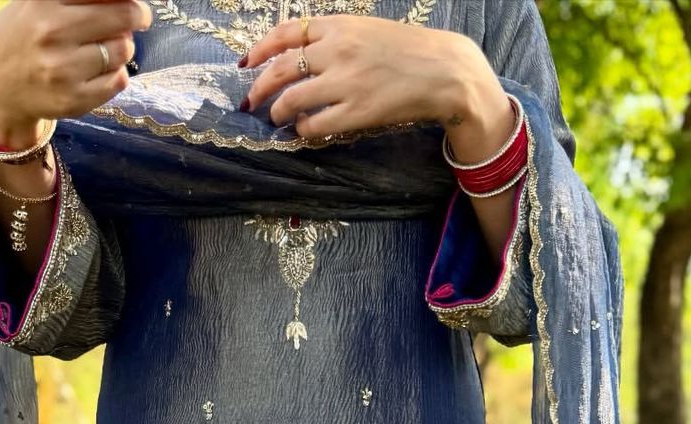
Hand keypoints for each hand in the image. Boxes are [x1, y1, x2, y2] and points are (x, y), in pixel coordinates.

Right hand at [0, 0, 152, 148]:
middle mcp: (53, 34)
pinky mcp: (73, 99)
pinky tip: (101, 71)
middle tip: (139, 18)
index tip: (136, 3)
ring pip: (122, 50)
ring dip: (123, 47)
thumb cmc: (23, 37)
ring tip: (106, 48)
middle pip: (122, 17)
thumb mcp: (38, 3)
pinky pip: (118, 81)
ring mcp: (64, 69)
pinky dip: (117, 73)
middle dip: (137, 15)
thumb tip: (124, 0)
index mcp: (43, 3)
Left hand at [242, 16, 511, 154]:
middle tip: (251, 103)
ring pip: (292, 99)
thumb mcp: (367, 30)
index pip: (286, 33)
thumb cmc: (407, 50)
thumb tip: (302, 56)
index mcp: (338, 26)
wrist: (444, 69)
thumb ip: (334, 38)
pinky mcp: (356, 112)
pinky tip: (304, 130)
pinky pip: (315, 125)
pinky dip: (303, 129)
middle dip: (259, 89)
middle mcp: (336, 50)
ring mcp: (345, 82)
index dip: (260, 50)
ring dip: (278, 113)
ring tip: (277, 120)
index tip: (246, 64)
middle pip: (281, 69)